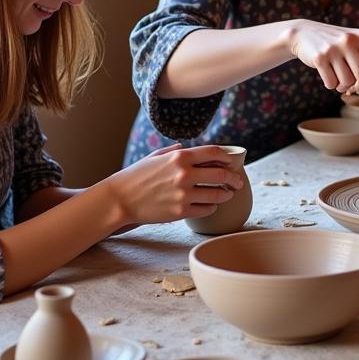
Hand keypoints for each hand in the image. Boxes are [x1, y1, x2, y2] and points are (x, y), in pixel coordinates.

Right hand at [103, 144, 245, 226]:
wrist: (120, 199)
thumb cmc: (136, 176)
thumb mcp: (156, 156)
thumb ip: (174, 151)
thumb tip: (187, 147)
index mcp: (180, 157)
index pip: (214, 152)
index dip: (228, 156)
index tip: (233, 161)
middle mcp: (185, 174)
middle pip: (221, 174)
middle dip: (234, 178)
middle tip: (238, 182)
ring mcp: (184, 194)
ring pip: (217, 194)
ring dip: (226, 194)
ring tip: (227, 194)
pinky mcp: (181, 211)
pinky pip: (206, 209)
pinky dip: (211, 207)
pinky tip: (210, 205)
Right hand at [288, 21, 358, 98]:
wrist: (305, 33)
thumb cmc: (336, 45)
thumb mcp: (355, 45)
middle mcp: (352, 40)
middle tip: (355, 89)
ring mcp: (335, 48)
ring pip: (348, 82)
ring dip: (343, 86)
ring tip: (337, 75)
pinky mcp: (320, 57)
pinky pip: (332, 83)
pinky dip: (330, 84)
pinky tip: (327, 73)